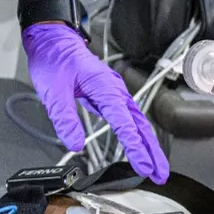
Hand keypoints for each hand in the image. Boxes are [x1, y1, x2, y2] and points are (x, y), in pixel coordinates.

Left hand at [22, 23, 169, 182]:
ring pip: (138, 122)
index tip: (142, 166)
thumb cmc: (54, 59)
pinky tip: (141, 147)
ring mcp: (114, 92)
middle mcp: (114, 89)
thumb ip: (65, 118)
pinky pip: (129, 117)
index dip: (134, 146)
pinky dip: (137, 134)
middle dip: (152, 151)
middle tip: (160, 174)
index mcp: (104, 87)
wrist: (53, 40)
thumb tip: (75, 143)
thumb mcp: (53, 91)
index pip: (124, 122)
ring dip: (148, 145)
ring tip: (156, 167)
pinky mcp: (110, 96)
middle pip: (140, 124)